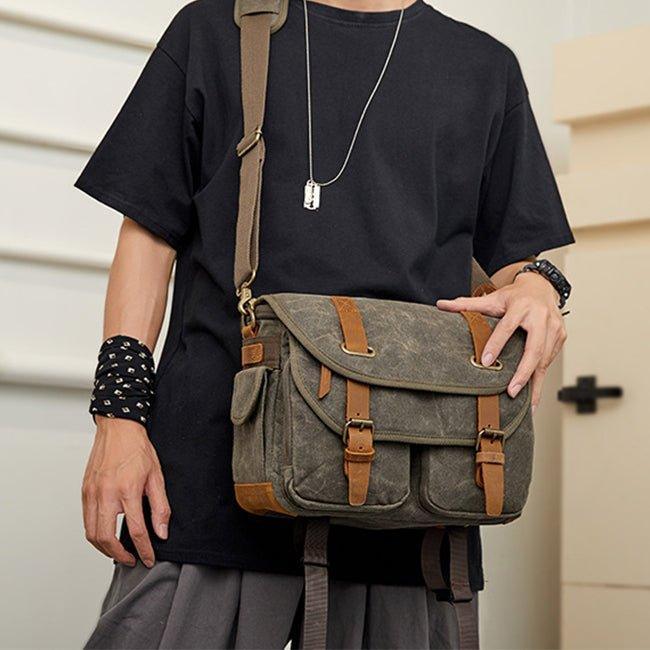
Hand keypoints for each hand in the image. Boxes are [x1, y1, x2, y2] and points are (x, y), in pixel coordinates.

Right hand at [82, 417, 170, 566]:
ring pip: (91, 534)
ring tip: (119, 552)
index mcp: (127, 490)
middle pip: (106, 538)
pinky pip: (86, 521)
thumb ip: (160, 506)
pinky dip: (95, 534)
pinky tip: (107, 535)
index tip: (149, 558)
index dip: (144, 549)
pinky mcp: (84, 492)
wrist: (118, 429)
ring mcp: (91, 493)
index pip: (136, 530)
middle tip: (132, 559)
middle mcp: (105, 494)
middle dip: (119, 555)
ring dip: (105, 549)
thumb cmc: (138, 449)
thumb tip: (162, 531)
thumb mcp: (156, 476)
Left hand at [436, 272, 566, 410]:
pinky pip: (550, 361)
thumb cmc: (514, 296)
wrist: (542, 287)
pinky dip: (541, 379)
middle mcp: (541, 317)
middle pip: (534, 349)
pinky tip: (535, 396)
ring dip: (535, 383)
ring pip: (545, 359)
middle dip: (523, 372)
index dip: (495, 344)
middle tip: (511, 391)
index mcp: (521, 306)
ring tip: (527, 404)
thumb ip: (467, 304)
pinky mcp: (561, 337)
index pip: (507, 327)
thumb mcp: (492, 298)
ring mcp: (555, 328)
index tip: (485, 362)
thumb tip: (440, 304)